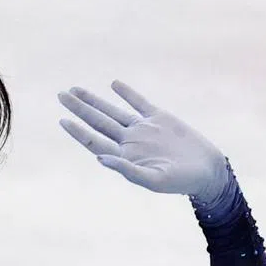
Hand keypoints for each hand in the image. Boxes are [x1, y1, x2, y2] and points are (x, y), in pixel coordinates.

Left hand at [57, 80, 228, 200]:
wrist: (205, 170)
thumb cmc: (179, 181)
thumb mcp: (152, 179)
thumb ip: (126, 170)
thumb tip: (100, 158)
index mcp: (124, 157)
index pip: (94, 141)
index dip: (77, 131)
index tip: (62, 120)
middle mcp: (129, 142)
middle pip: (98, 122)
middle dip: (79, 109)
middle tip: (60, 95)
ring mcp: (143, 129)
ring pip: (112, 111)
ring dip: (95, 100)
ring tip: (75, 90)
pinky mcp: (159, 117)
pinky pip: (139, 102)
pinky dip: (127, 93)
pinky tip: (114, 84)